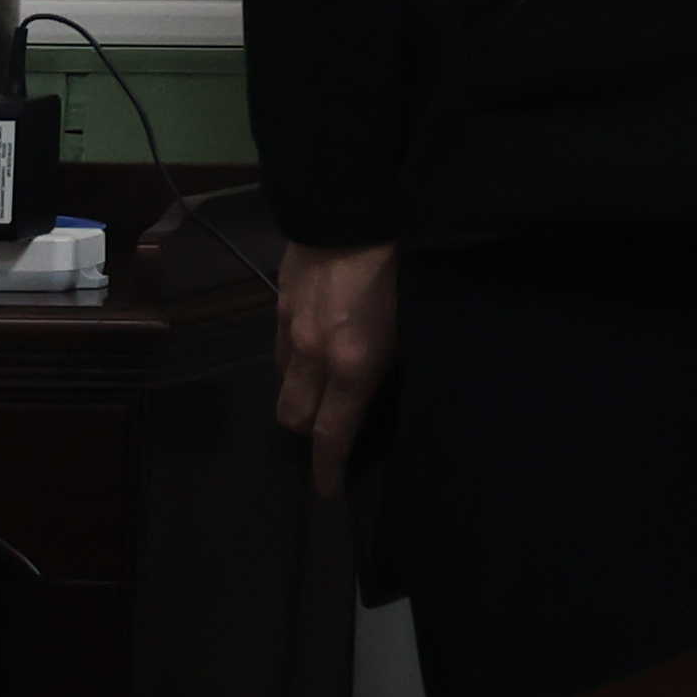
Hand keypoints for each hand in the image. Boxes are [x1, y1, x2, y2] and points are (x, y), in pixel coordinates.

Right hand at [272, 239, 396, 498]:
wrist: (350, 205)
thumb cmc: (402, 261)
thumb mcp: (416, 317)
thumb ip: (395, 358)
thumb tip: (389, 386)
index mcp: (354, 363)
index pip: (333, 433)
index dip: (329, 468)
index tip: (329, 491)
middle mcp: (315, 354)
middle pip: (295, 418)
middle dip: (310, 434)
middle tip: (332, 435)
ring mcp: (291, 329)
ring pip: (284, 384)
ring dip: (301, 396)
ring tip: (325, 392)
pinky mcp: (279, 305)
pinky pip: (280, 351)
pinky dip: (294, 362)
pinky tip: (316, 349)